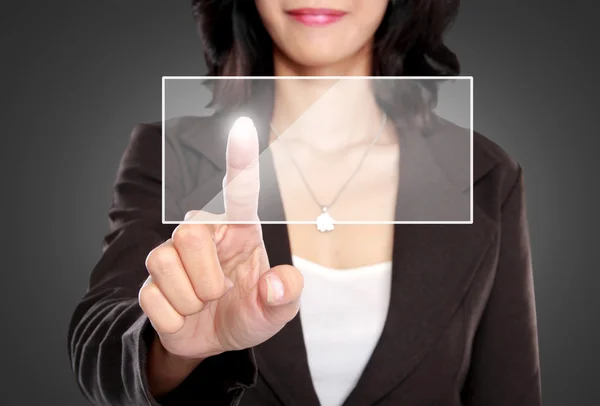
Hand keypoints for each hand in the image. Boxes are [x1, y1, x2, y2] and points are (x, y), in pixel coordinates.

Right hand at [139, 117, 303, 363]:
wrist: (213, 342)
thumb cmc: (249, 312)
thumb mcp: (278, 311)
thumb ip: (286, 296)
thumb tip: (274, 283)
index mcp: (240, 231)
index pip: (240, 191)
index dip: (240, 160)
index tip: (243, 126)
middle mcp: (204, 234)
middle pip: (188, 232)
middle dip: (208, 278)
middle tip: (220, 294)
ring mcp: (172, 256)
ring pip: (166, 264)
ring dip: (191, 300)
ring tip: (203, 305)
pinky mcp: (149, 282)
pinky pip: (153, 298)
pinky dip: (175, 318)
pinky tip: (184, 316)